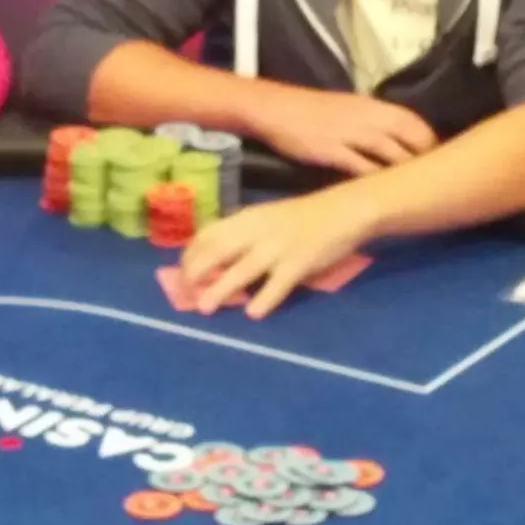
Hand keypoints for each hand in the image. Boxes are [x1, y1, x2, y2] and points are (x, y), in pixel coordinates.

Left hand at [182, 188, 372, 317]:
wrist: (343, 210)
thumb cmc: (304, 216)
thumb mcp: (268, 217)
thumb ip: (245, 234)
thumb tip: (216, 260)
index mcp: (248, 217)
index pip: (208, 233)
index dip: (190, 253)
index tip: (181, 272)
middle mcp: (258, 230)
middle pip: (217, 251)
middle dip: (197, 272)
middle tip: (187, 293)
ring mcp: (279, 247)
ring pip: (242, 270)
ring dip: (221, 290)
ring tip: (206, 308)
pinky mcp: (299, 263)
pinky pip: (277, 284)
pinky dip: (264, 299)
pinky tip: (253, 313)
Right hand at [253, 84, 436, 175]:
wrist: (275, 108)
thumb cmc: (312, 109)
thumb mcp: (348, 107)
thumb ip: (372, 120)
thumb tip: (395, 138)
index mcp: (372, 105)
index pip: (414, 122)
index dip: (430, 142)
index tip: (439, 160)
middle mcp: (367, 117)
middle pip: (410, 138)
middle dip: (426, 159)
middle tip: (435, 180)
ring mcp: (350, 134)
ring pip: (391, 153)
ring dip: (407, 171)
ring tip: (418, 192)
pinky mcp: (332, 150)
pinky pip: (361, 168)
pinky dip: (377, 180)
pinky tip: (385, 195)